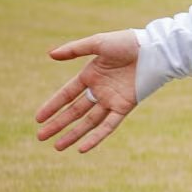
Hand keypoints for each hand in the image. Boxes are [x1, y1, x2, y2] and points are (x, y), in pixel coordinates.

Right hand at [35, 28, 140, 152]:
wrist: (153, 50)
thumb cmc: (127, 43)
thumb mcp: (97, 43)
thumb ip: (74, 50)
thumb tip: (50, 55)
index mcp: (90, 75)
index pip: (66, 95)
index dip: (52, 106)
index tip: (38, 119)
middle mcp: (99, 90)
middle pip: (74, 112)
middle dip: (58, 124)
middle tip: (41, 137)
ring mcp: (112, 100)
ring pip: (88, 122)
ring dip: (73, 135)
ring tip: (57, 147)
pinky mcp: (125, 106)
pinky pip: (108, 126)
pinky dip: (96, 137)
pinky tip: (82, 148)